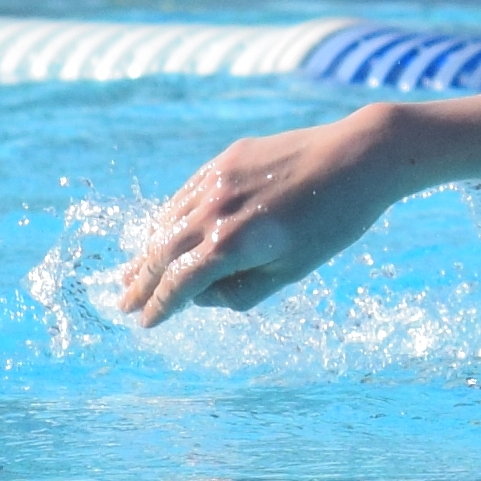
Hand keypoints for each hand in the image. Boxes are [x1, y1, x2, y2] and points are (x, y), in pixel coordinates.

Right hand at [113, 106, 423, 325]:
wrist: (357, 157)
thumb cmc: (333, 223)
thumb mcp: (291, 271)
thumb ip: (241, 291)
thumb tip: (203, 295)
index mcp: (233, 246)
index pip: (180, 284)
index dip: (160, 306)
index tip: (145, 322)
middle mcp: (216, 211)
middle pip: (163, 254)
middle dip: (141, 283)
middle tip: (122, 303)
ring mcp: (217, 181)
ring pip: (168, 222)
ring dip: (146, 251)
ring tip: (130, 274)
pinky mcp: (225, 161)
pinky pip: (184, 195)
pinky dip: (167, 219)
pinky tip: (160, 232)